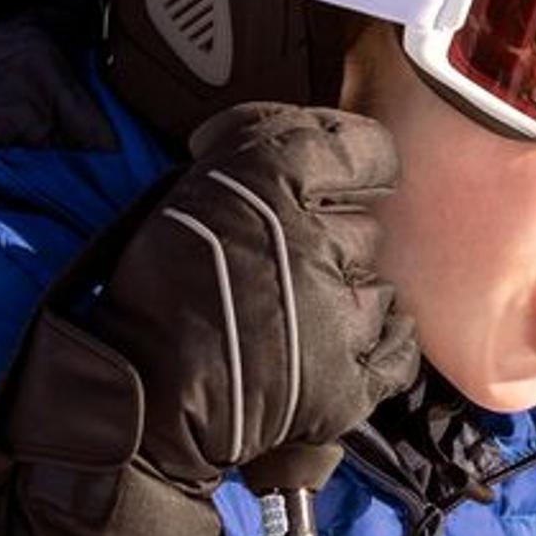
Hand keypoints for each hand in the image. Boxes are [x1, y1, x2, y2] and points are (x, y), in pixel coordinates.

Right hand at [0, 103, 422, 535]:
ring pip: (380, 288)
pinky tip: (336, 346)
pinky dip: (374, 346)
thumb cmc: (151, 297)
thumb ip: (251, 155)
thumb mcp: (190, 195)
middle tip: (287, 267)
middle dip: (335, 242)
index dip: (358, 161)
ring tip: (296, 318)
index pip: (367, 149)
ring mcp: (337, 317)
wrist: (137, 399)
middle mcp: (313, 243)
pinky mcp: (350, 381)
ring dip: (349, 300)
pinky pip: (398, 348)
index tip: (343, 176)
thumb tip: (301, 135)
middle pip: (369, 226)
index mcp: (269, 185)